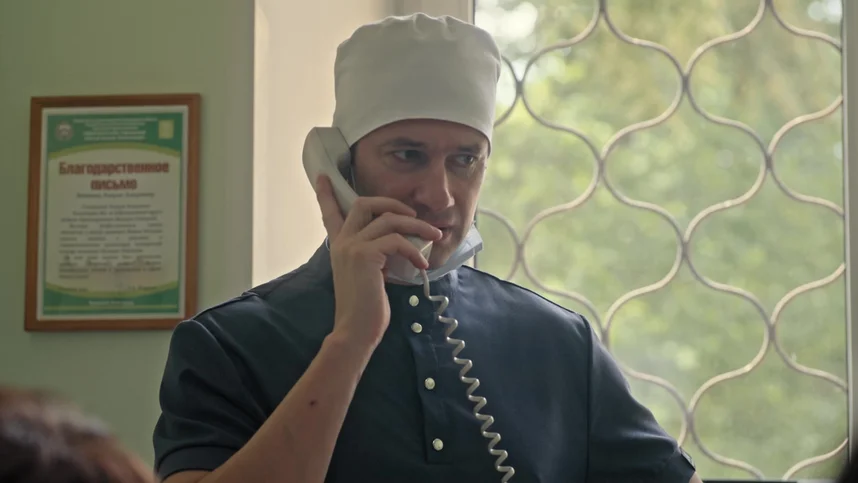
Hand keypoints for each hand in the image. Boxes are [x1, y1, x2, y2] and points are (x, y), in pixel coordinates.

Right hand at [314, 174, 442, 347]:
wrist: (356, 329)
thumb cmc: (366, 308)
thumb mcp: (369, 274)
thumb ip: (376, 255)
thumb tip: (401, 242)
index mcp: (340, 246)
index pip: (330, 213)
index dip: (326, 194)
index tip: (323, 175)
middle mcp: (342, 242)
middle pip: (363, 203)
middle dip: (392, 203)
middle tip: (413, 215)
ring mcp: (351, 247)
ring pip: (387, 219)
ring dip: (416, 226)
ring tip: (434, 236)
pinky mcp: (365, 255)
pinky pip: (396, 240)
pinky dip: (414, 250)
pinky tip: (422, 263)